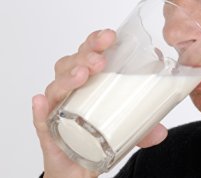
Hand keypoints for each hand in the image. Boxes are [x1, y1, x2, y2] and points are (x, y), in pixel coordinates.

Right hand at [32, 29, 167, 177]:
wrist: (80, 166)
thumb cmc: (99, 135)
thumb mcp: (128, 128)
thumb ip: (144, 127)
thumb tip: (161, 131)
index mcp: (88, 80)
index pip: (89, 52)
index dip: (96, 41)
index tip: (110, 36)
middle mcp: (69, 90)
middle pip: (70, 63)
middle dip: (85, 56)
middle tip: (100, 60)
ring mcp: (57, 108)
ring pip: (56, 87)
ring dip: (68, 78)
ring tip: (82, 75)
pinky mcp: (48, 131)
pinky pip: (40, 119)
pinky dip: (39, 109)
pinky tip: (41, 101)